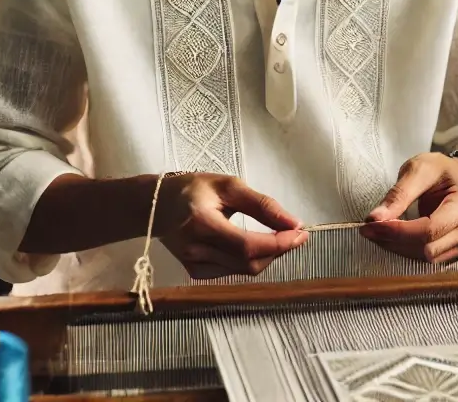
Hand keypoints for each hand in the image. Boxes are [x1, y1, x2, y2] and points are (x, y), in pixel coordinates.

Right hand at [155, 173, 307, 279]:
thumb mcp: (227, 186)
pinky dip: (251, 260)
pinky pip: (233, 272)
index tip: (301, 233)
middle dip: (278, 250)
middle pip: (249, 263)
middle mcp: (196, 250)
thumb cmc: (192, 189)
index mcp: (202, 224)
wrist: (156, 205)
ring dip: (268, 256)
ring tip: (280, 237)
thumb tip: (293, 222)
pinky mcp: (196, 273)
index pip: (248, 245)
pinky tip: (256, 245)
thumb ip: (261, 204)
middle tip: (296, 233)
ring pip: (244, 271)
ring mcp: (194, 265)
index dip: (279, 244)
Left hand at [361, 153, 457, 263]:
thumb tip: (375, 218)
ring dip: (399, 248)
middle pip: (428, 248)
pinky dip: (408, 251)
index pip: (430, 229)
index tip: (370, 225)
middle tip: (368, 228)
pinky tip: (393, 238)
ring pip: (428, 258)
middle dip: (394, 240)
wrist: (457, 178)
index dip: (398, 231)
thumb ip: (398, 193)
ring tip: (378, 232)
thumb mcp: (419, 169)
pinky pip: (430, 260)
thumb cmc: (439, 171)